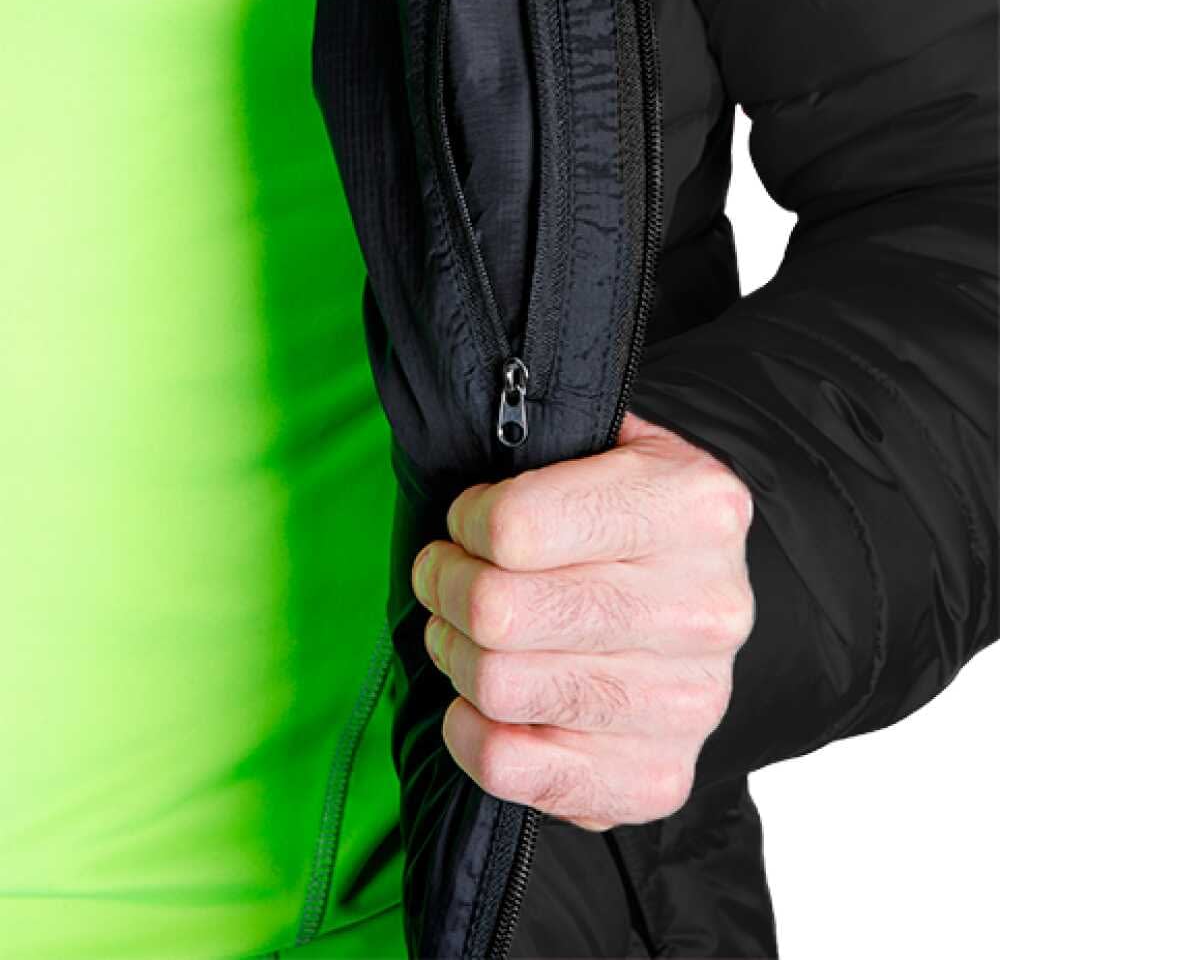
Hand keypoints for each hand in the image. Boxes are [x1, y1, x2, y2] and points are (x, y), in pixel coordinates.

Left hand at [410, 411, 755, 831]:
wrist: (705, 606)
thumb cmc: (637, 519)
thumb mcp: (617, 447)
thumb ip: (554, 440)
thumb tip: (468, 431)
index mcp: (700, 507)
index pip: (516, 526)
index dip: (466, 521)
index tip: (469, 520)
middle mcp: (707, 609)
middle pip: (500, 611)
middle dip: (447, 587)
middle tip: (443, 575)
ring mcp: (689, 702)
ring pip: (499, 687)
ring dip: (455, 654)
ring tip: (463, 632)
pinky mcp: (658, 778)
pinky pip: (511, 766)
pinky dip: (471, 733)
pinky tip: (482, 702)